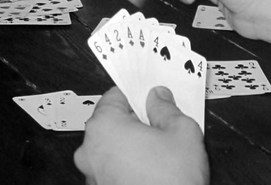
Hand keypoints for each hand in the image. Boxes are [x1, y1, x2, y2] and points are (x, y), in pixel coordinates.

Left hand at [74, 86, 208, 184]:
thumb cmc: (172, 180)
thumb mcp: (181, 131)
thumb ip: (166, 107)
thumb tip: (158, 96)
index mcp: (104, 126)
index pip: (115, 95)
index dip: (137, 93)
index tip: (152, 95)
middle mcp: (90, 149)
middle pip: (112, 120)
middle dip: (135, 119)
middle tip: (161, 124)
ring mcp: (92, 174)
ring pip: (112, 145)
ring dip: (131, 143)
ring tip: (159, 150)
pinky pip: (112, 166)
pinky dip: (127, 163)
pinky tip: (151, 169)